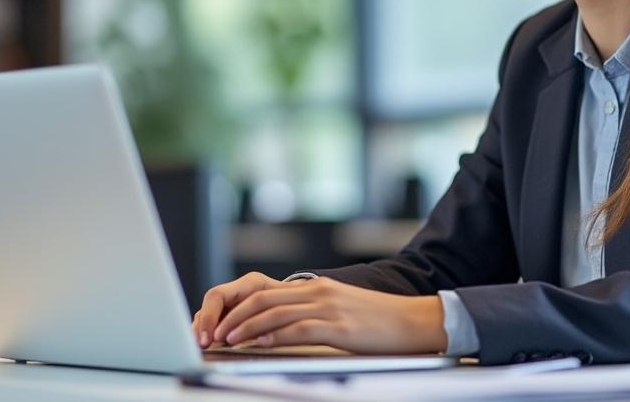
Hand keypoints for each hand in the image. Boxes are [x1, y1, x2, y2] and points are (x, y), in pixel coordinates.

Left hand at [202, 275, 447, 354]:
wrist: (414, 320)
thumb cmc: (377, 322)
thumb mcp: (339, 311)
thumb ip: (310, 314)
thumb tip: (277, 329)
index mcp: (316, 287)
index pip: (265, 292)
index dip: (238, 307)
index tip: (221, 324)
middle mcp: (318, 291)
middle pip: (263, 299)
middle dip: (234, 317)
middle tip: (216, 334)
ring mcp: (328, 307)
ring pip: (275, 312)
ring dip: (247, 328)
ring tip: (229, 340)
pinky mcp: (340, 326)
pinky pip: (300, 328)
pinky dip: (276, 335)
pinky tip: (262, 343)